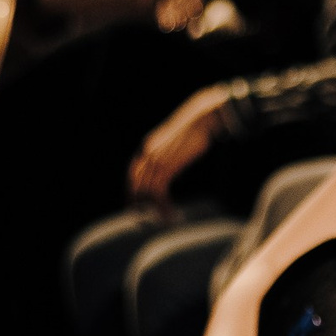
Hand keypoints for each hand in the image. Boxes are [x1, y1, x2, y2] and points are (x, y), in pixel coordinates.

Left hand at [130, 86, 230, 207]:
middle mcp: (148, 154)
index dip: (132, 188)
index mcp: (148, 146)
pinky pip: (159, 191)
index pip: (133, 171)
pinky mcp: (167, 166)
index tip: (135, 201)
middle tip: (139, 216)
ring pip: (147, 190)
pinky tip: (171, 212)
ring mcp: (157, 160)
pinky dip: (163, 204)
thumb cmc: (198, 128)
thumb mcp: (179, 142)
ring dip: (154, 207)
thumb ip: (172, 156)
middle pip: (135, 182)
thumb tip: (175, 171)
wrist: (203, 117)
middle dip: (135, 201)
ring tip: (163, 218)